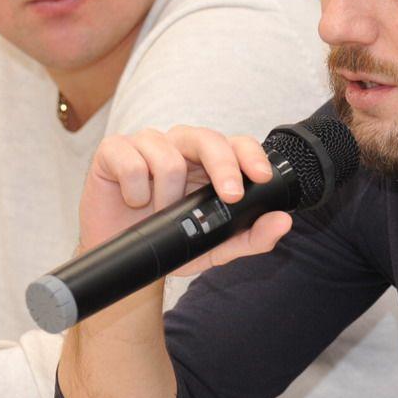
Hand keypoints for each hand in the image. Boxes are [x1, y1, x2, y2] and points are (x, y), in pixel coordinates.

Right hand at [77, 125, 294, 270]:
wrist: (126, 260)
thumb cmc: (171, 242)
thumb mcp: (215, 247)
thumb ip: (251, 236)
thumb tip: (283, 222)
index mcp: (208, 161)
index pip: (236, 143)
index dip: (250, 155)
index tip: (262, 177)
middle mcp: (180, 145)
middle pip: (207, 137)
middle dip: (223, 166)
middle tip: (230, 196)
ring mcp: (147, 144)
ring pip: (168, 157)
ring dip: (168, 196)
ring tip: (163, 213)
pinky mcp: (114, 150)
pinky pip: (131, 162)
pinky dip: (136, 190)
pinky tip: (135, 201)